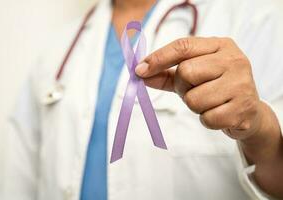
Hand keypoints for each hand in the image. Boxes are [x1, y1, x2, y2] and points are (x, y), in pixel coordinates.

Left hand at [135, 37, 282, 196]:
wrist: (248, 111)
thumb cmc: (215, 88)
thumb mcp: (192, 75)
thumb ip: (166, 74)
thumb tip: (140, 74)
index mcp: (221, 46)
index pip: (183, 46)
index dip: (158, 58)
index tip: (140, 70)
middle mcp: (234, 60)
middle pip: (186, 72)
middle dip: (182, 87)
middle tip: (193, 90)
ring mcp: (242, 84)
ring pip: (194, 99)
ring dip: (194, 105)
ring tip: (208, 102)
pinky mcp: (243, 109)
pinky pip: (206, 118)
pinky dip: (206, 120)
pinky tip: (219, 113)